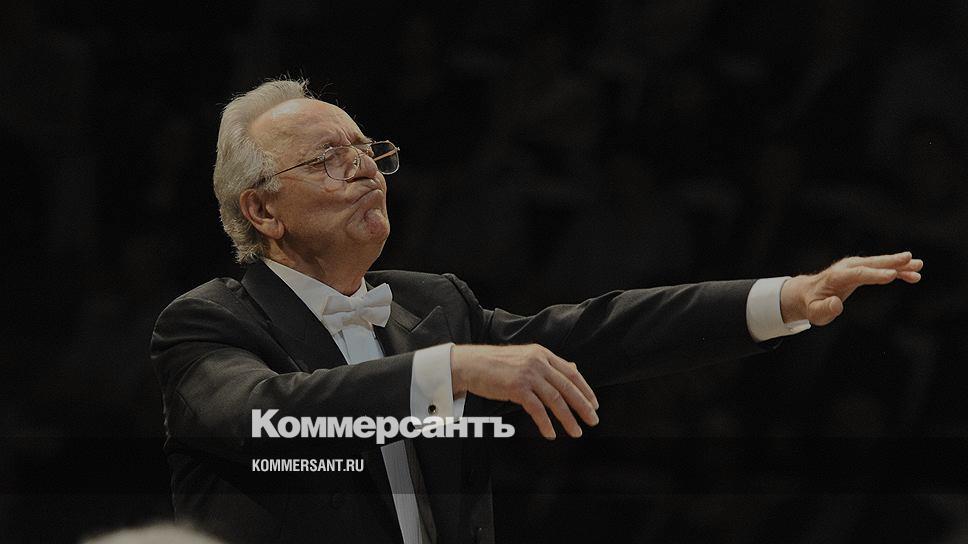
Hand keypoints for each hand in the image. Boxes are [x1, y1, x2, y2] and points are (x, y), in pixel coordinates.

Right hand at [451, 344, 599, 438]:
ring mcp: (528, 375)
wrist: (471, 364)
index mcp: (542, 354)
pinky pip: (537, 410)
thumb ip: (550, 364)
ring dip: (568, 419)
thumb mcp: (526, 358)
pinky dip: (546, 423)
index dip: (585, 389)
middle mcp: (538, 362)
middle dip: (583, 406)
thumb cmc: (496, 364)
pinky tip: (551, 433)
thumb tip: (574, 369)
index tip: (594, 404)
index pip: (571, 373)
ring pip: (556, 400)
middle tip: (593, 420)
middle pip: (568, 387)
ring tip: (576, 432)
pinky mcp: (517, 388)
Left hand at [780, 251, 923, 325]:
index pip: (858, 274)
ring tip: (919, 265)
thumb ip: (825, 309)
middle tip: (910, 259)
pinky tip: (913, 274)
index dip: (875, 274)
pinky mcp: (860, 269)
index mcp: (836, 277)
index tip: (893, 274)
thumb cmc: (812, 304)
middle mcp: (846, 268)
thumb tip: (836, 304)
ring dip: (899, 264)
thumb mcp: (815, 312)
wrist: (807, 293)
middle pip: (871, 263)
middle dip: (891, 262)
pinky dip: (896, 270)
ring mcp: (854, 266)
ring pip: (879, 263)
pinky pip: (880, 268)